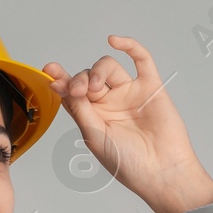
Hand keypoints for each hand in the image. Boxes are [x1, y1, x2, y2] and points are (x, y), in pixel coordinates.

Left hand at [42, 36, 212, 212]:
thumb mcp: (94, 135)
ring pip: (109, 67)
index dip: (61, 78)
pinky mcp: (151, 88)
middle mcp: (110, 103)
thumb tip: (59, 84)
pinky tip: (115, 41)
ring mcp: (130, 94)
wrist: (162, 172)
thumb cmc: (129, 163)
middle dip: (80, 80)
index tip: (50, 70)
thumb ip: (79, 108)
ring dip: (98, 71)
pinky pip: (141, 60)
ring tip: (97, 88)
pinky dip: (130, 46)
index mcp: (93, 117)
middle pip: (89, 76)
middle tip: (80, 92)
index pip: (72, 91)